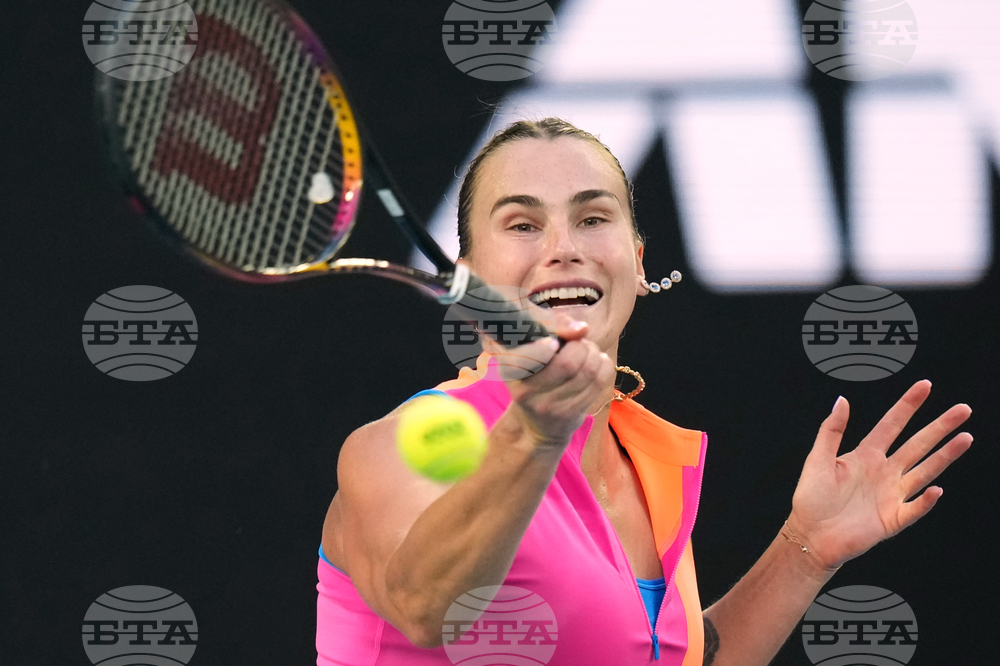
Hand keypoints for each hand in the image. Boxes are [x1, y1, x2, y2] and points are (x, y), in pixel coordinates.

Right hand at [490, 314, 614, 450]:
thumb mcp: (529, 350)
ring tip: (588, 352)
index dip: (551, 342)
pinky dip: (604, 365)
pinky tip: (597, 363)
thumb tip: (582, 329)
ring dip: (594, 354)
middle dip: (581, 346)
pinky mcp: (570, 414)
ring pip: (588, 371)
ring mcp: (549, 406)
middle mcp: (525, 391)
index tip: (555, 342)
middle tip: (578, 344)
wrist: (536, 425)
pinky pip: (600, 381)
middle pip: (569, 362)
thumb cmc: (534, 376)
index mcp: (509, 369)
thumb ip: (551, 329)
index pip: (532, 352)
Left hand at [787, 380, 972, 570]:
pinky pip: (915, 508)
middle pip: (918, 444)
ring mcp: (892, 495)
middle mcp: (884, 472)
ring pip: (925, 471)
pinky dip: (926, 500)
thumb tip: (842, 400)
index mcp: (866, 455)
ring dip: (945, 456)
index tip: (925, 385)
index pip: (892, 424)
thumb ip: (831, 431)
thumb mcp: (817, 459)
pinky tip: (936, 489)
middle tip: (962, 409)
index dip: (908, 405)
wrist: (810, 535)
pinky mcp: (893, 519)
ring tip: (965, 438)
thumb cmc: (811, 498)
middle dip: (940, 426)